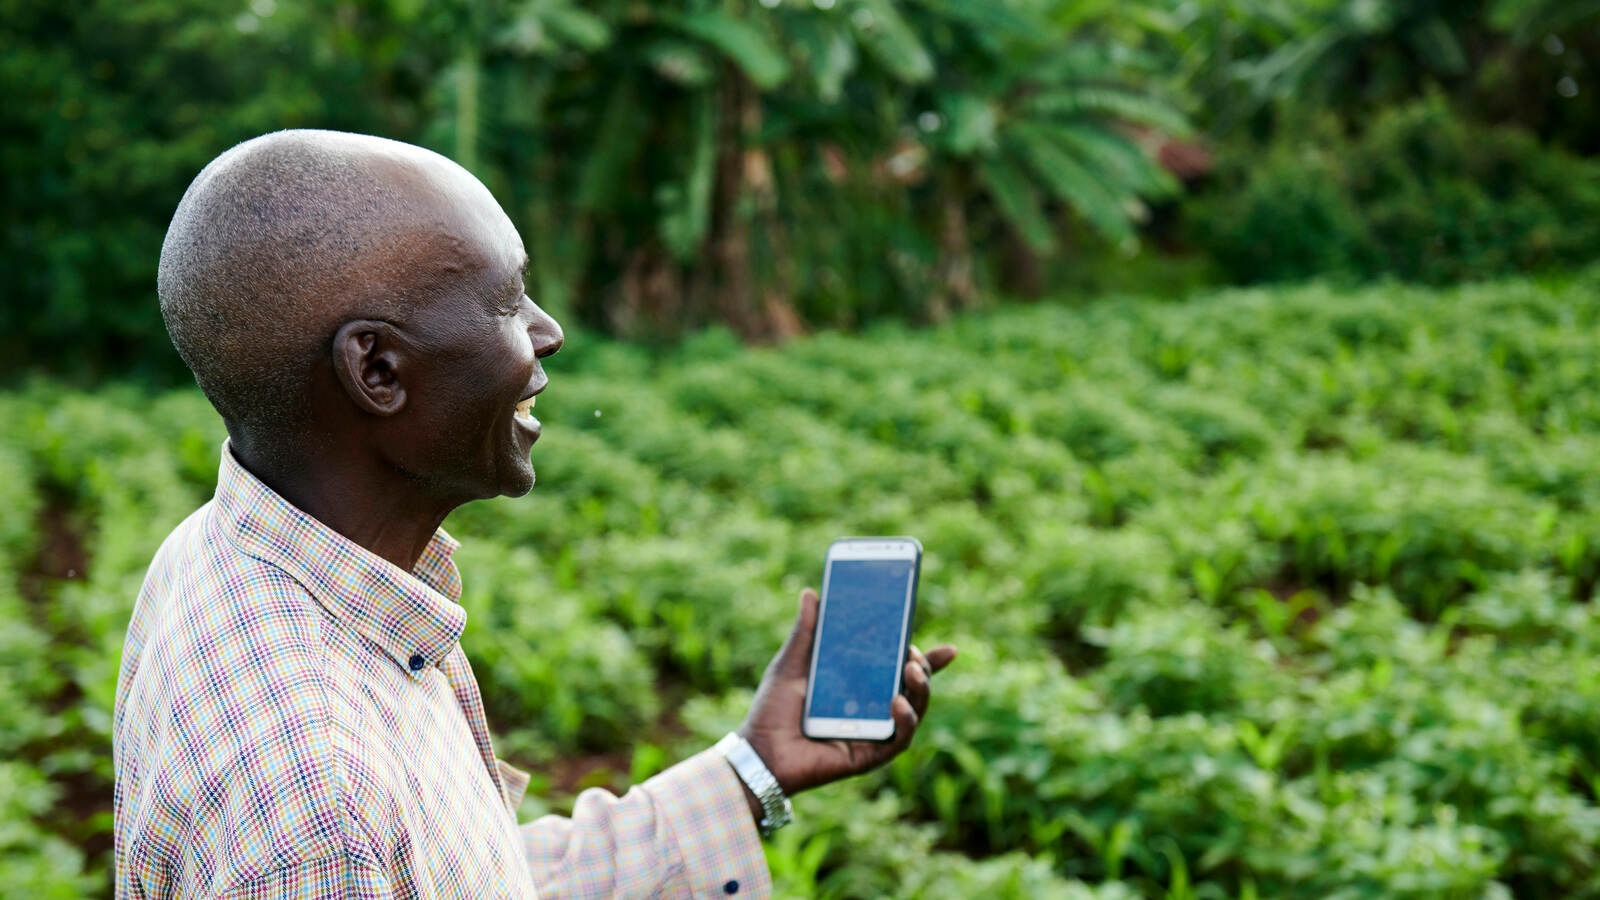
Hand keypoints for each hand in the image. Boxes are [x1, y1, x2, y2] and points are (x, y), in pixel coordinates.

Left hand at [736, 588, 956, 799]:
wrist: (757, 751)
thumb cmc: (772, 710)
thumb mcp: (791, 665)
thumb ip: (806, 632)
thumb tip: (811, 593)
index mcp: (859, 686)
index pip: (900, 670)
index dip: (929, 661)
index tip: (951, 649)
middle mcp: (872, 710)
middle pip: (912, 688)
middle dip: (924, 668)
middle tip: (913, 652)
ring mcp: (874, 733)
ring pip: (913, 711)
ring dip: (921, 689)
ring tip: (912, 669)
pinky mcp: (868, 756)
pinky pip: (898, 740)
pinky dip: (905, 720)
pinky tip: (897, 702)